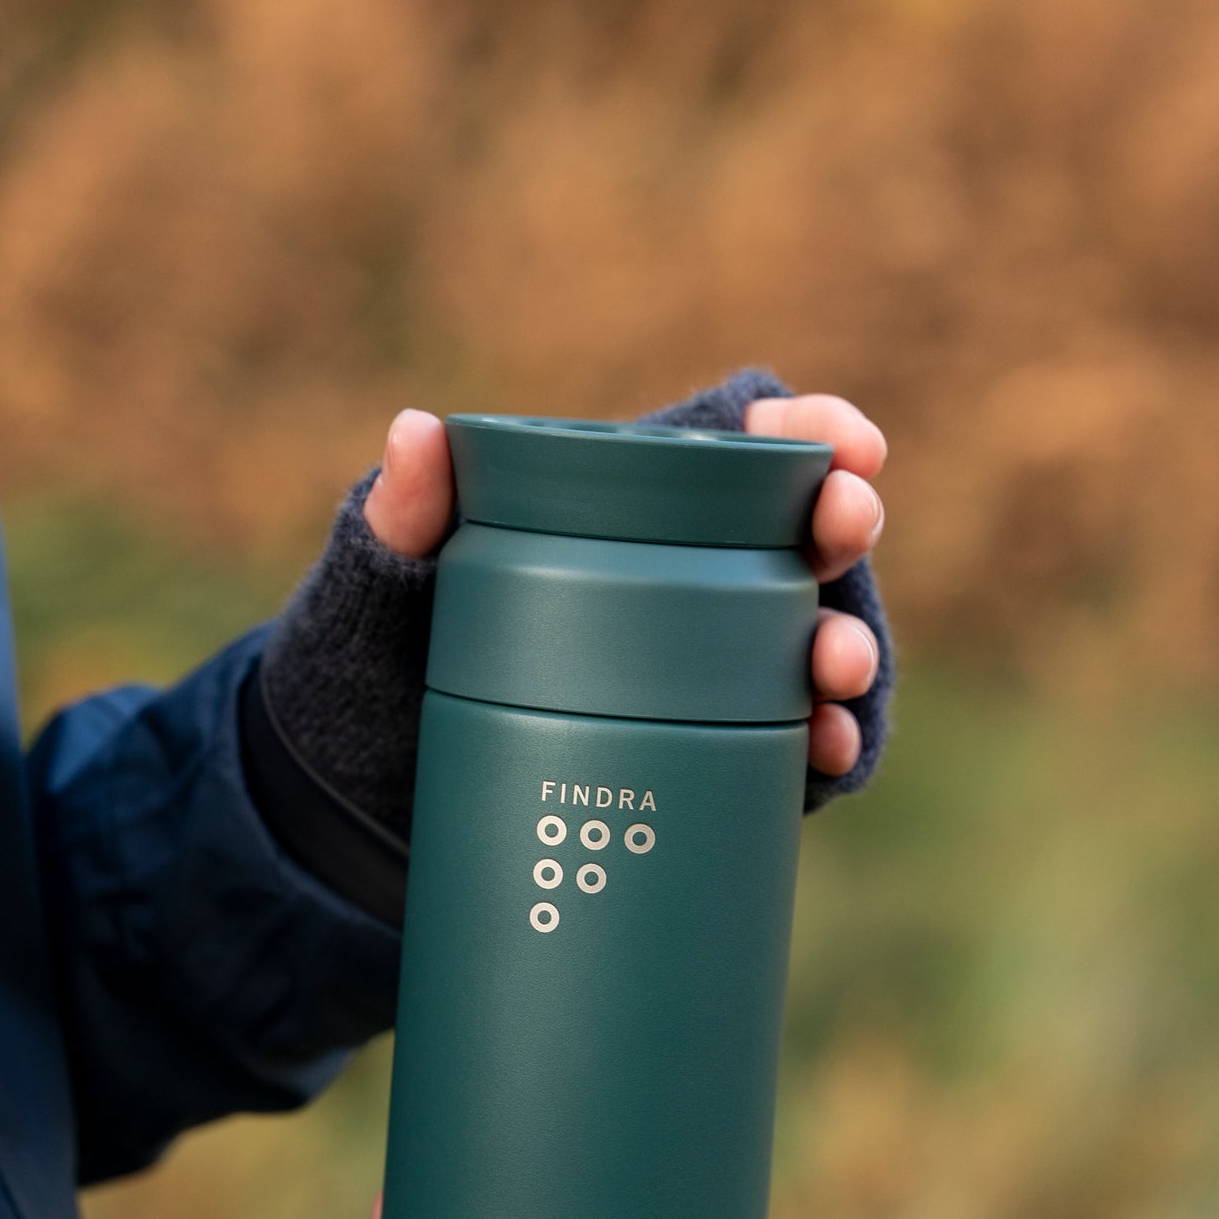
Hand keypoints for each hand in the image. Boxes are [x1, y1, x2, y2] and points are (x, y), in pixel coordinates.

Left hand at [361, 394, 886, 783]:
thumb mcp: (388, 581)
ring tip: (834, 669)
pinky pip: (791, 750)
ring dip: (847, 647)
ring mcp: (707, 675)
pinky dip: (828, 750)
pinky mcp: (707, 759)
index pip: (741, 447)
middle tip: (846, 533)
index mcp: (629, 508)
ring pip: (811, 644)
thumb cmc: (388, 654)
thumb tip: (414, 432)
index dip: (810, 430)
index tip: (847, 444)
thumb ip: (405, 511)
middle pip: (801, 537)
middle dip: (845, 526)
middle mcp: (688, 584)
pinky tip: (830, 754)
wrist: (371, 788)